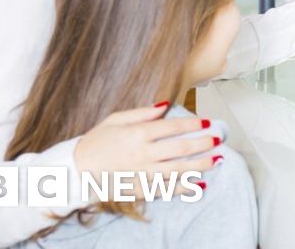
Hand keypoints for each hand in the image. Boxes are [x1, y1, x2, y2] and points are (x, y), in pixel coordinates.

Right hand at [74, 104, 219, 198]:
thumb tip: (165, 105)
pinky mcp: (141, 189)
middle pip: (181, 149)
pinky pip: (167, 189)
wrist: (76, 170)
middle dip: (203, 144)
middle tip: (218, 140)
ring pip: (179, 170)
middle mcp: (143, 154)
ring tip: (217, 160)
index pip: (172, 128)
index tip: (207, 123)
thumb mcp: (115, 119)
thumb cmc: (96, 141)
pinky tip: (200, 185)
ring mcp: (143, 174)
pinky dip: (185, 188)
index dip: (193, 125)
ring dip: (201, 165)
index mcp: (137, 134)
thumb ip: (142, 112)